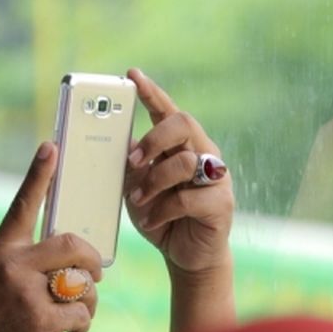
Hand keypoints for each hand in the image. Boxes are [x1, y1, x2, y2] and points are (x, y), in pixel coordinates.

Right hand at [0, 143, 103, 331]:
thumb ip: (25, 262)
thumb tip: (77, 257)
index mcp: (0, 251)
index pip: (22, 205)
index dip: (39, 174)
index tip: (52, 146)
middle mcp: (11, 266)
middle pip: (72, 245)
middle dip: (92, 260)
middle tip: (94, 274)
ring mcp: (25, 293)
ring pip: (82, 283)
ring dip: (88, 300)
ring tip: (75, 313)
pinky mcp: (39, 320)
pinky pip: (82, 312)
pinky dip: (83, 324)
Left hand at [123, 67, 233, 275]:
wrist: (185, 256)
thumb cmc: (161, 216)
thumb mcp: (137, 188)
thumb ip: (131, 165)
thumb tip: (111, 142)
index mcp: (182, 145)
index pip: (167, 110)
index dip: (150, 92)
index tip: (131, 76)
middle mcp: (203, 154)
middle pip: (183, 124)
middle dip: (154, 139)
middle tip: (133, 160)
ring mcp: (216, 178)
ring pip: (186, 161)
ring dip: (154, 180)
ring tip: (138, 199)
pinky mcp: (221, 204)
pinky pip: (189, 198)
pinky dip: (164, 210)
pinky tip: (152, 220)